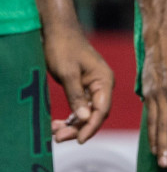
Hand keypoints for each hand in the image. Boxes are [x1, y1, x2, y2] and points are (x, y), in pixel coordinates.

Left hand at [42, 27, 113, 142]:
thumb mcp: (68, 73)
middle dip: (79, 128)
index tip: (79, 140)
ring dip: (73, 125)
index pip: (103, 109)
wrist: (58, 31)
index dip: (92, 126)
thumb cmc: (63, 48)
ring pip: (87, 113)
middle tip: (59, 138)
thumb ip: (76, 96)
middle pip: (96, 113)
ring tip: (55, 133)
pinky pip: (80, 107)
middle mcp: (102, 85)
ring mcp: (93, 86)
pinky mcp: (83, 87)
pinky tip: (58, 123)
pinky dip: (71, 117)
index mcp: (104, 80)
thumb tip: (85, 118)